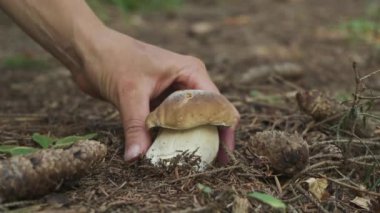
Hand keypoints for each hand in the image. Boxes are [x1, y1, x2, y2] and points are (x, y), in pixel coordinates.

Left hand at [73, 28, 239, 161]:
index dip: (224, 128)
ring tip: (189, 162)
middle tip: (208, 163)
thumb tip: (137, 157)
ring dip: (186, 139)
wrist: (88, 51)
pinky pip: (168, 123)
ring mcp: (171, 91)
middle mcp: (185, 81)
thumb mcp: (129, 92)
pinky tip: (166, 153)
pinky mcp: (156, 101)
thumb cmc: (112, 58)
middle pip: (205, 114)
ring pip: (186, 120)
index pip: (217, 103)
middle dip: (207, 137)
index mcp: (190, 71)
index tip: (223, 154)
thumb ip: (136, 125)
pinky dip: (168, 137)